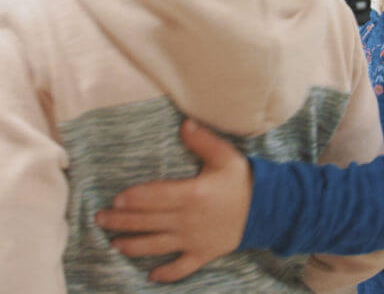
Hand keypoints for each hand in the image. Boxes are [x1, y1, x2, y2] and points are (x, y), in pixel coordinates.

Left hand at [95, 119, 252, 282]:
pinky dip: (166, 273)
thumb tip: (183, 123)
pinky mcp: (204, 254)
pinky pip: (181, 267)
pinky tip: (151, 276)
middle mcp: (187, 220)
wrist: (268, 208)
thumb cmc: (243, 179)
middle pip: (148, 221)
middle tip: (100, 220)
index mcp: (191, 194)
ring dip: (134, 245)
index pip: (154, 197)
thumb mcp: (224, 155)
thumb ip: (202, 140)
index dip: (133, 198)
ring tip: (114, 244)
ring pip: (157, 245)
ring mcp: (194, 240)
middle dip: (122, 222)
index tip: (115, 200)